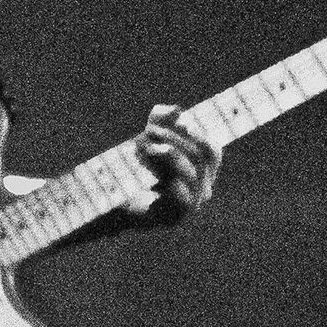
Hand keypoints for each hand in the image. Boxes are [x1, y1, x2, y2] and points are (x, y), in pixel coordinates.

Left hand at [129, 104, 220, 226]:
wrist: (115, 201)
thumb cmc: (135, 169)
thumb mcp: (147, 138)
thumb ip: (160, 120)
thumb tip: (174, 109)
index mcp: (202, 172)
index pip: (212, 152)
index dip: (199, 135)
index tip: (181, 122)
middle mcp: (202, 189)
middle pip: (200, 158)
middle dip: (176, 139)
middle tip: (150, 130)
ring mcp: (191, 205)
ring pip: (192, 174)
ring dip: (170, 155)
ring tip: (147, 147)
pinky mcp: (177, 218)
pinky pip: (184, 198)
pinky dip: (173, 183)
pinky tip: (159, 172)